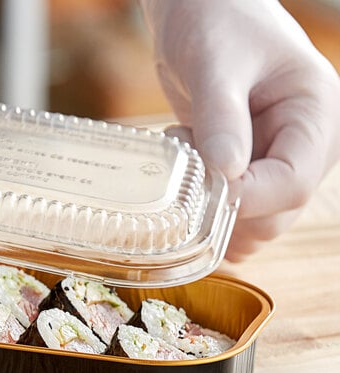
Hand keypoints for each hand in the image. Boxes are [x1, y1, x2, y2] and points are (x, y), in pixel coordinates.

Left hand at [140, 0, 339, 259]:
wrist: (198, 11)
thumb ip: (221, 116)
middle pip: (274, 215)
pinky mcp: (249, 168)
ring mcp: (276, 160)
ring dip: (211, 209)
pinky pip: (234, 212)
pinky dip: (206, 209)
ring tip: (188, 157)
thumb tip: (227, 172)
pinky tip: (187, 171)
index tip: (202, 185)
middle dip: (225, 207)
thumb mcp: (215, 60)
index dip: (246, 198)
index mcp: (315, 114)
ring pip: (252, 221)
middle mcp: (303, 146)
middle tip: (187, 166)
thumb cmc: (214, 18)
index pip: (293, 184)